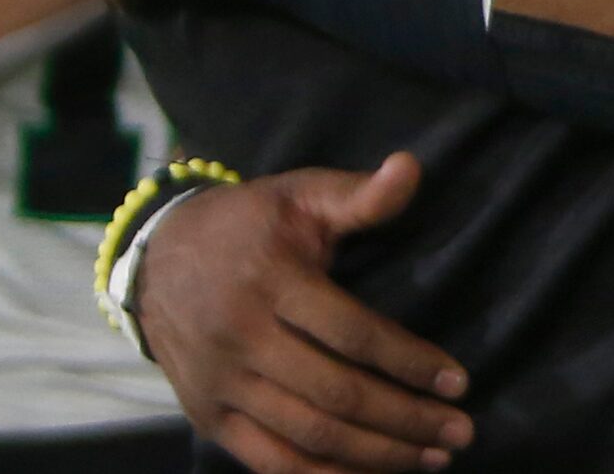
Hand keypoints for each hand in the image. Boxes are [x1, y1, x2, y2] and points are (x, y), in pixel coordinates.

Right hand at [140, 153, 473, 473]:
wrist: (154, 258)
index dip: (409, 361)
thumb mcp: (297, 194)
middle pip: (336, 393)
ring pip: (309, 434)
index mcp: (270, 279)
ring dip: (377, 455)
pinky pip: (271, 463)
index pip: (352, 332)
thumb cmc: (244, 225)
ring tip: (431, 458)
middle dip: (406, 419)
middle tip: (460, 432)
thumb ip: (356, 195)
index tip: (458, 383)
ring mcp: (222, 383)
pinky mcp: (208, 418)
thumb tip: (411, 168)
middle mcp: (242, 336)